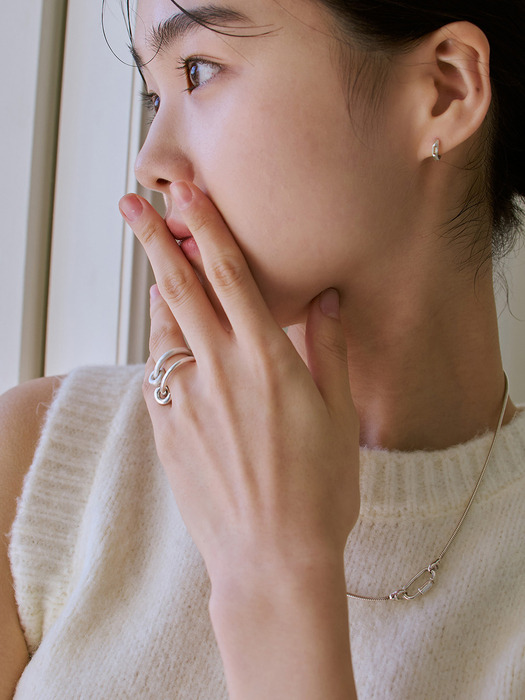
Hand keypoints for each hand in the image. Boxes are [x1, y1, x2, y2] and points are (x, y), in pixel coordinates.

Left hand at [119, 183, 358, 698]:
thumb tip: (324, 297)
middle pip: (178, 288)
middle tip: (131, 203)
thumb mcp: (340, 415)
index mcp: (268, 361)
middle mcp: (220, 372)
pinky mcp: (166, 430)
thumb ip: (329, 347)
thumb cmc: (318, 490)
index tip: (185, 192)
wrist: (273, 560)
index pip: (230, 275)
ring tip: (160, 273)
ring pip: (162, 328)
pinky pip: (157, 372)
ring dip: (158, 292)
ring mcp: (186, 402)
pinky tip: (171, 342)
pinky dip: (161, 345)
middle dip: (152, 238)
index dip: (205, 226)